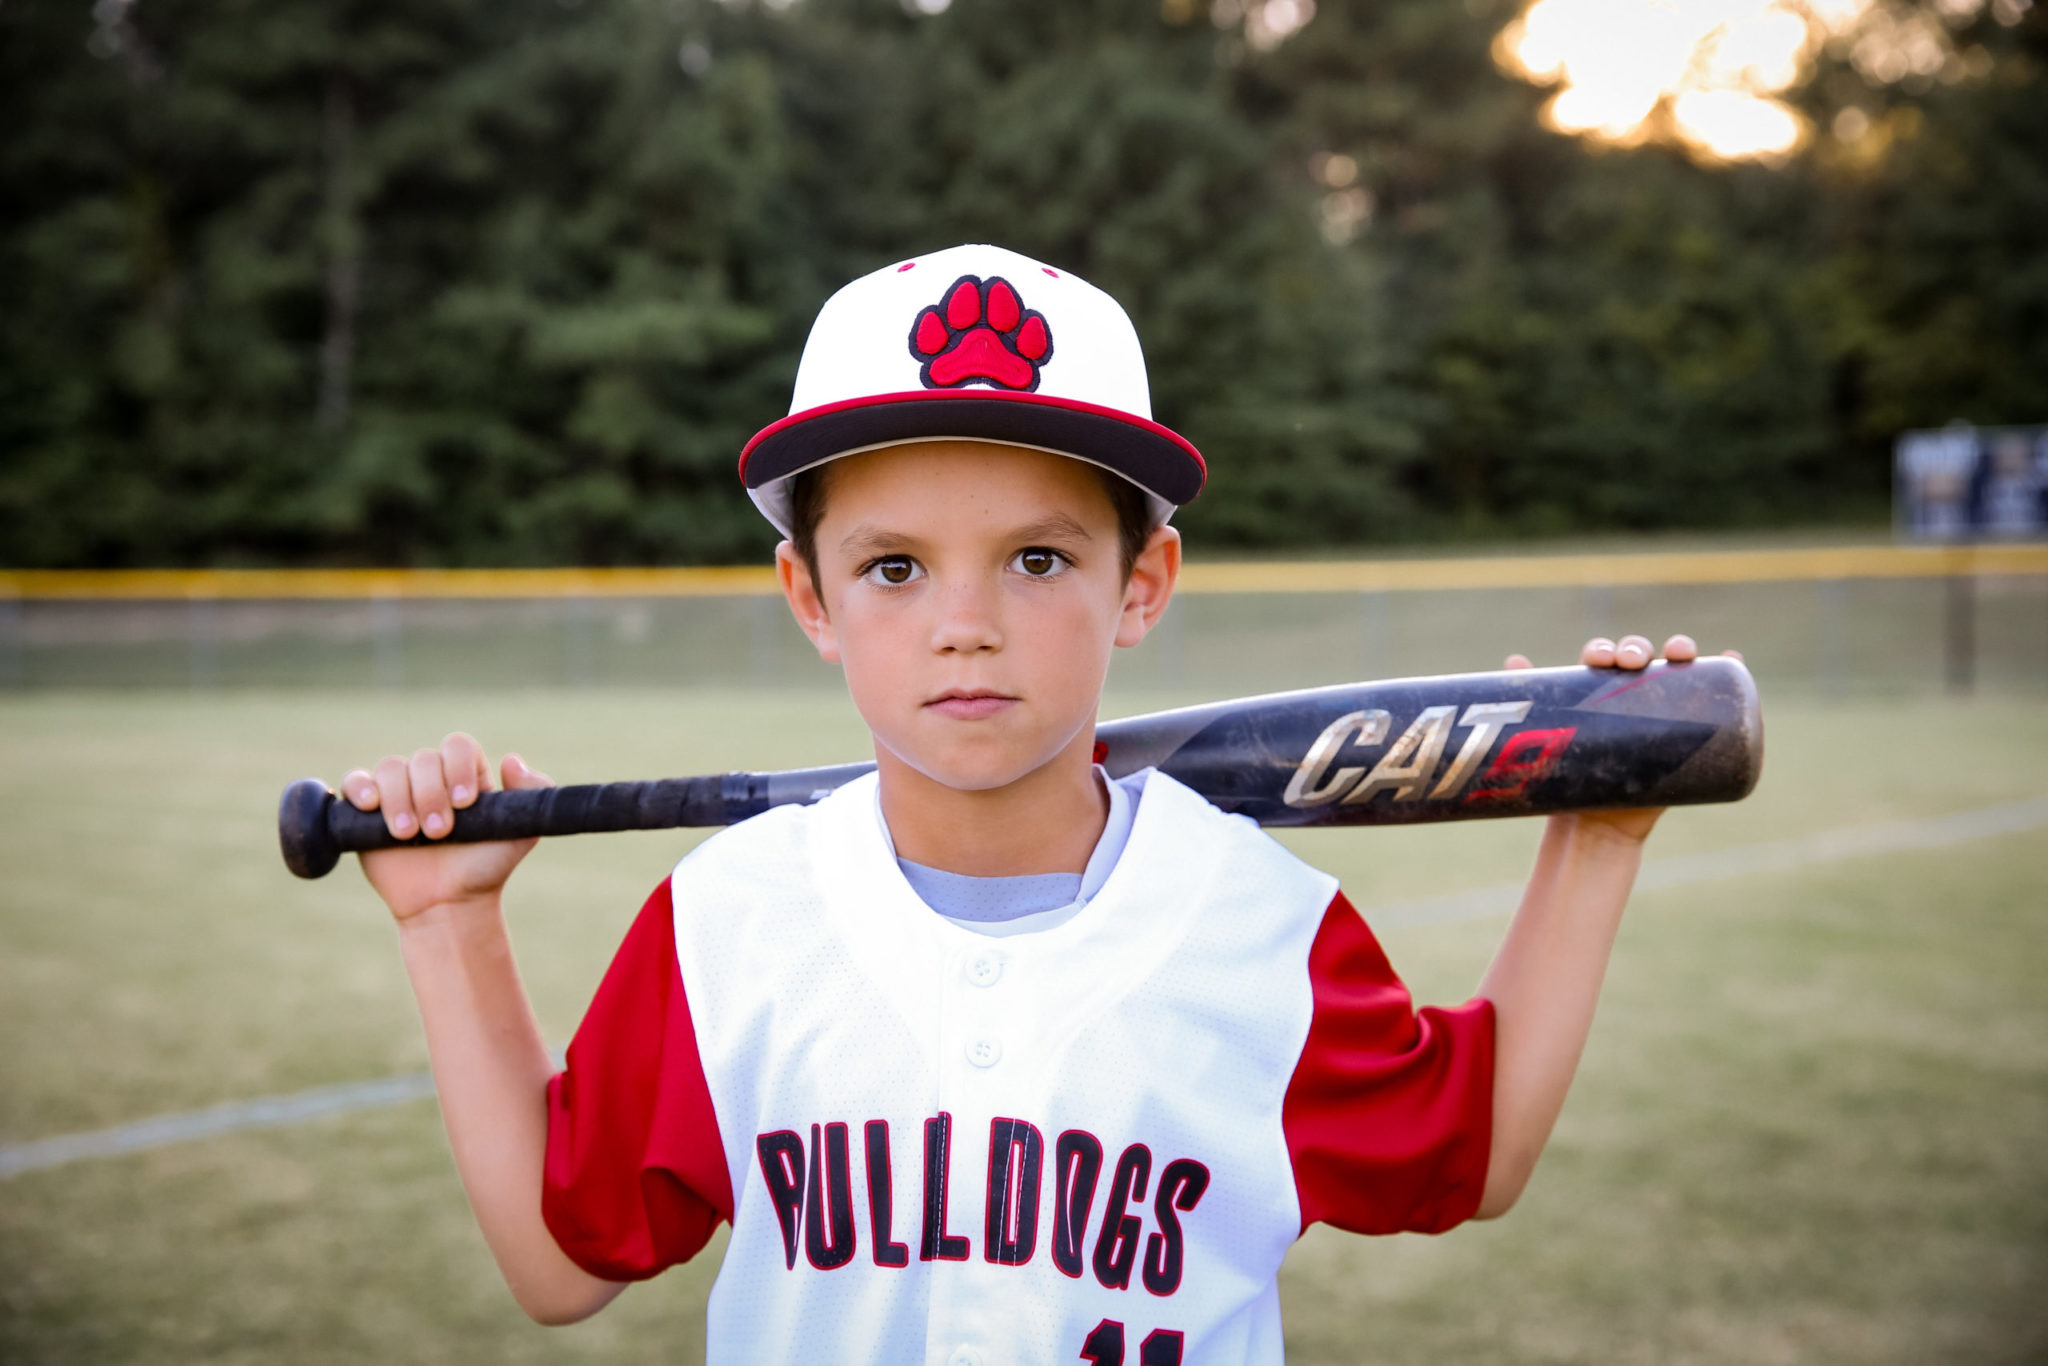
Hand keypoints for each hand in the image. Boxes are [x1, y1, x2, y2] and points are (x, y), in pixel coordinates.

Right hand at [339, 733, 551, 921]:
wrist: (448, 904)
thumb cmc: (485, 868)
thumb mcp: (521, 833)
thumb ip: (532, 795)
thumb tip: (511, 760)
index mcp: (465, 775)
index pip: (458, 746)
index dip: (458, 768)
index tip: (464, 803)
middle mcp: (431, 778)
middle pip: (423, 759)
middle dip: (430, 795)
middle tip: (439, 832)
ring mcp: (397, 791)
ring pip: (391, 768)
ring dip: (399, 799)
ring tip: (408, 835)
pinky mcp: (366, 811)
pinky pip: (355, 782)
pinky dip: (360, 788)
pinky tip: (370, 805)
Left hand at [1501, 634, 1743, 843]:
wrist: (1597, 828)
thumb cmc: (1571, 782)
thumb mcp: (1548, 746)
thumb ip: (1532, 709)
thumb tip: (1514, 661)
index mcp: (1596, 693)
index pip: (1603, 659)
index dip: (1605, 650)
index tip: (1600, 659)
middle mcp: (1631, 696)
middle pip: (1640, 658)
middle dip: (1639, 647)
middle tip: (1633, 660)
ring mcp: (1663, 712)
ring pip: (1675, 670)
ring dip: (1682, 649)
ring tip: (1682, 651)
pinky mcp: (1689, 733)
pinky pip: (1711, 702)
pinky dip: (1726, 674)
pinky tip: (1733, 659)